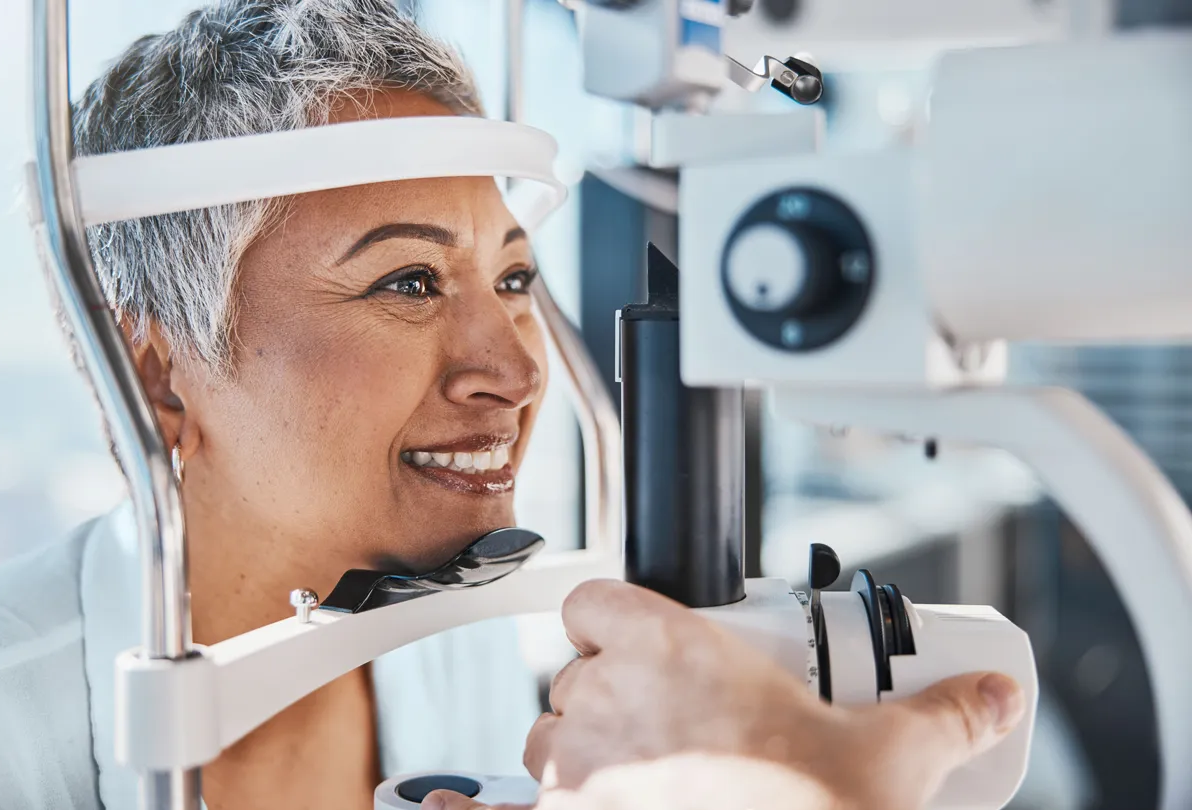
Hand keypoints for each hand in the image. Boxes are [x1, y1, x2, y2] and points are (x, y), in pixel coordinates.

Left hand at [425, 580, 1025, 809]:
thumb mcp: (890, 756)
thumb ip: (938, 710)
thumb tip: (988, 691)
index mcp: (670, 650)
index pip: (595, 601)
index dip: (613, 621)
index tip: (637, 643)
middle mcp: (605, 699)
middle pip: (571, 676)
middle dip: (607, 700)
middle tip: (666, 732)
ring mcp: (571, 769)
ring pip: (544, 741)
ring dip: (577, 758)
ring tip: (640, 784)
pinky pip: (499, 805)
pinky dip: (491, 807)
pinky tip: (478, 806)